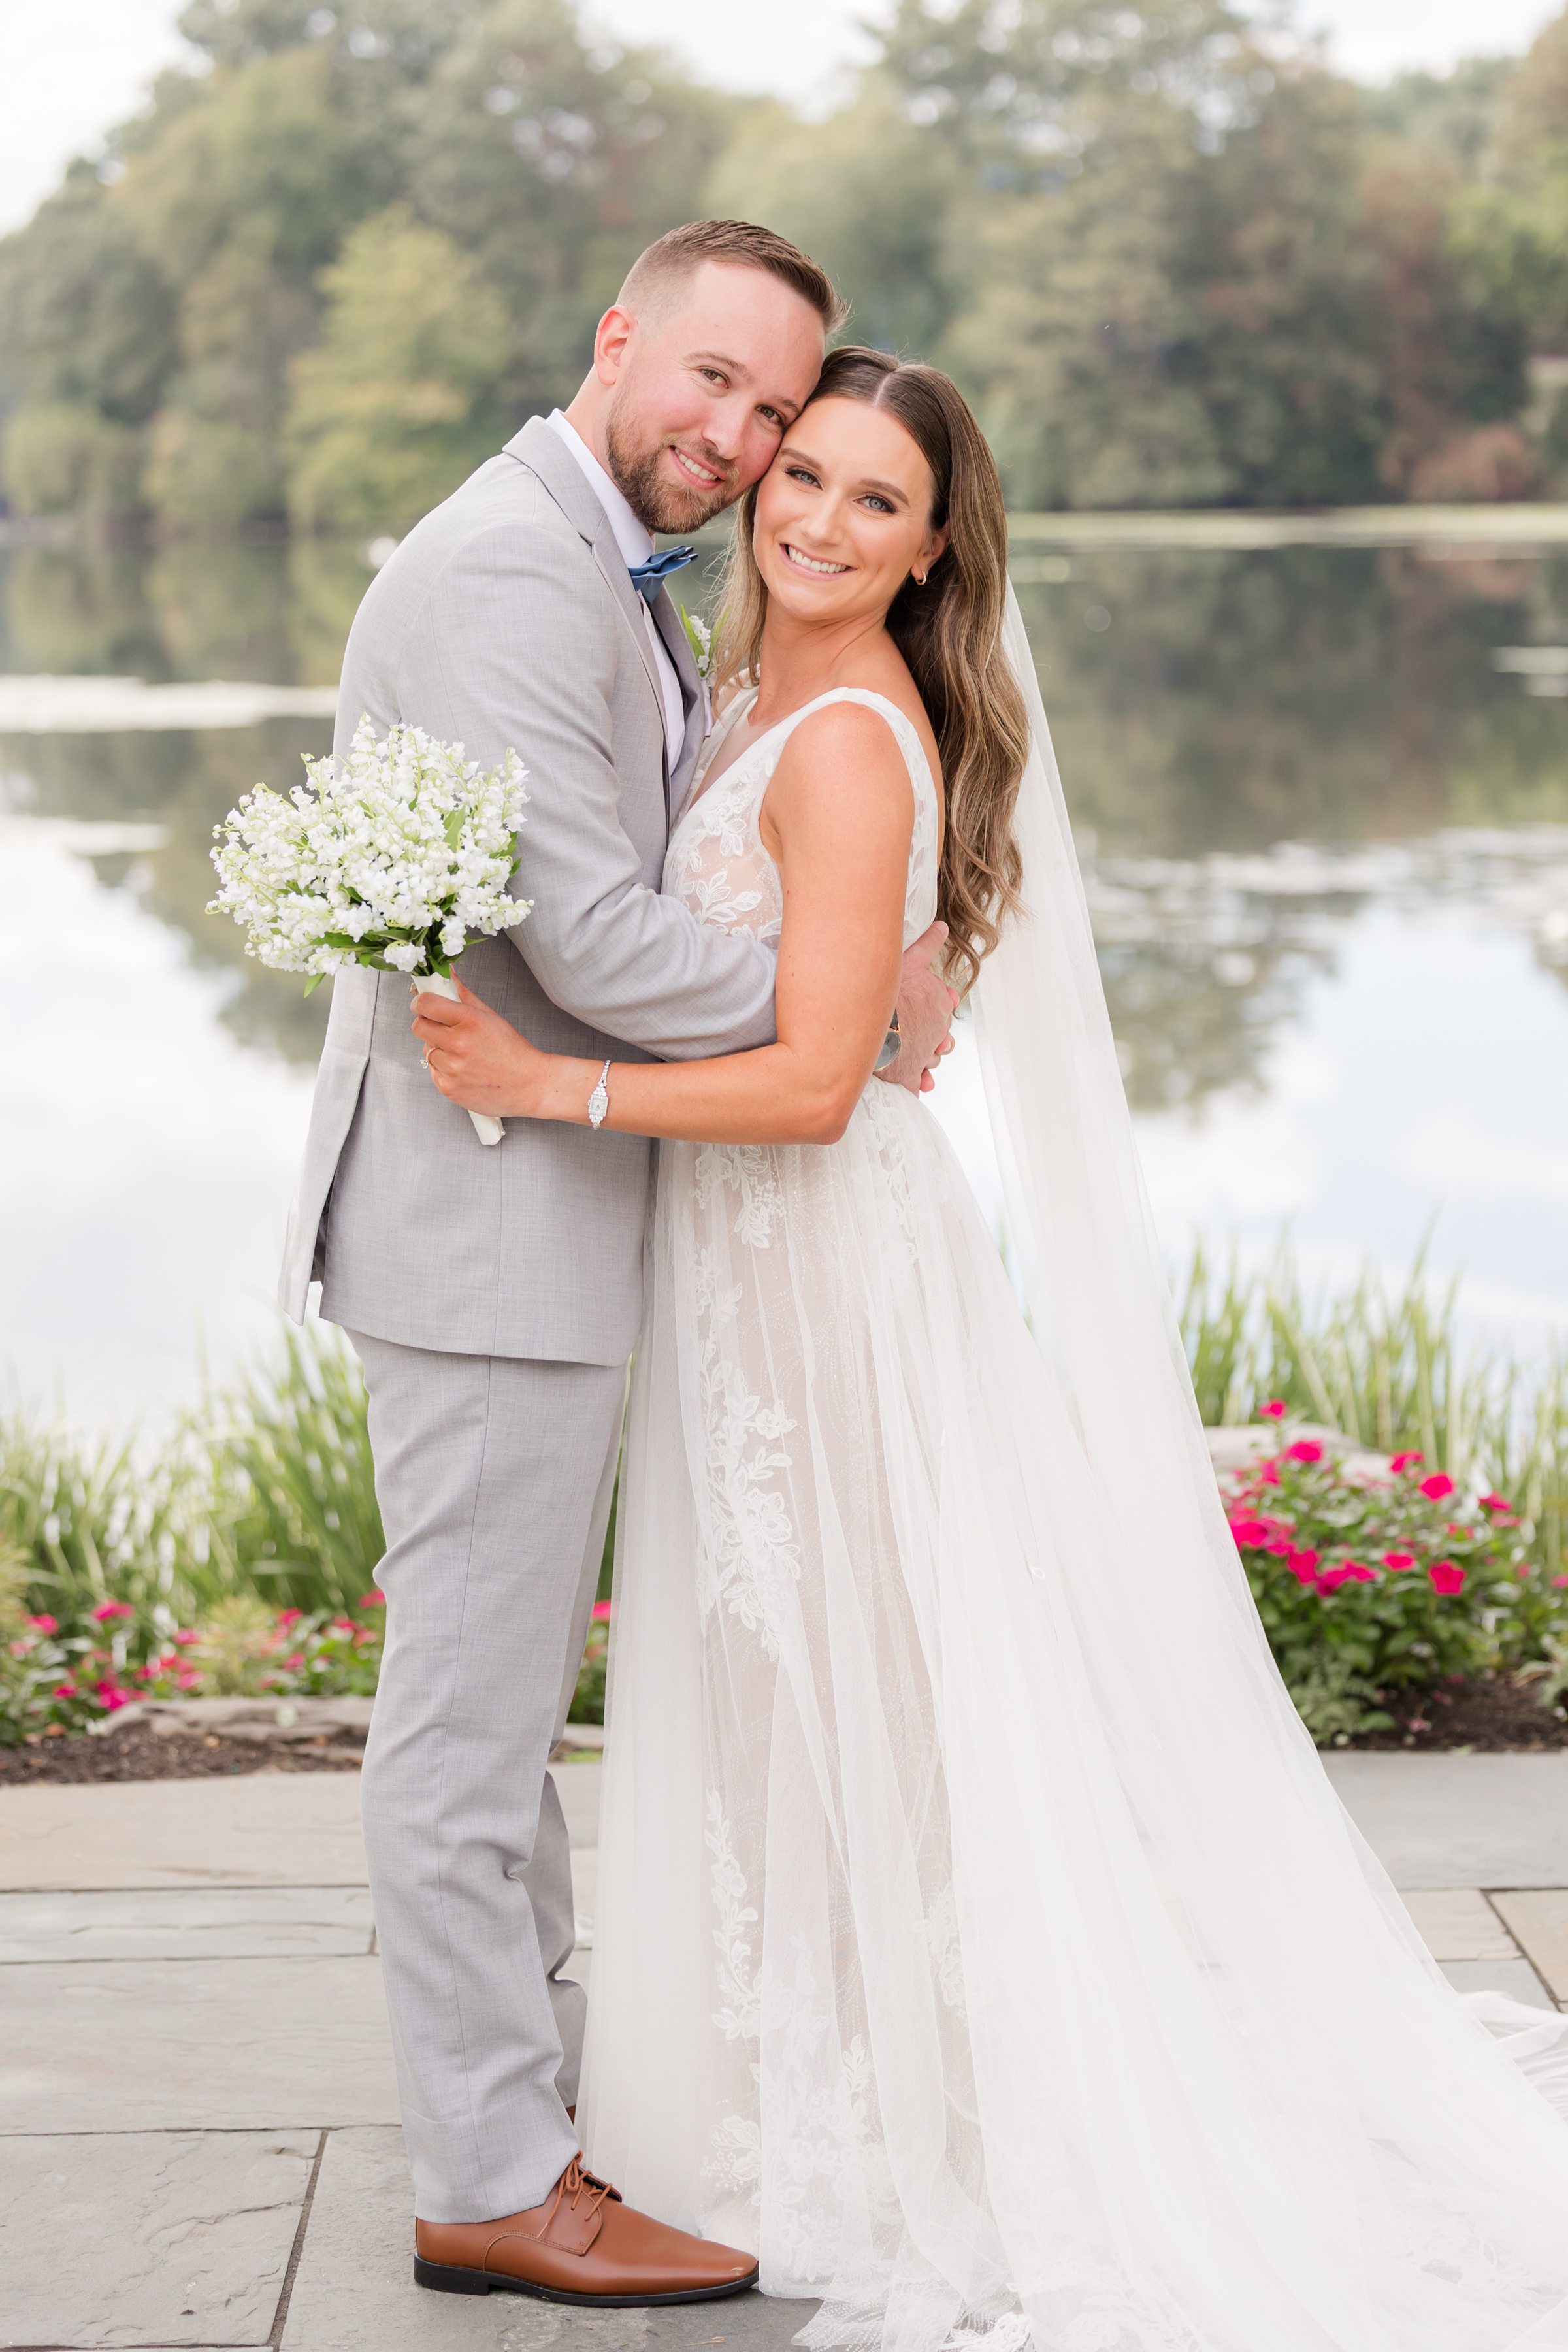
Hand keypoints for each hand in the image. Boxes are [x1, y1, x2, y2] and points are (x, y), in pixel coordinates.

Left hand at [411, 976, 546, 1117]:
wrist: (529, 1085)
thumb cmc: (513, 1052)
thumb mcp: (491, 1017)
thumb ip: (465, 996)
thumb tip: (449, 976)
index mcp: (470, 1021)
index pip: (426, 1004)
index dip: (420, 1003)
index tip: (421, 1005)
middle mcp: (459, 1044)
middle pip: (419, 1027)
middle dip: (427, 1025)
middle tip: (442, 1029)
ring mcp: (452, 1068)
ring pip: (426, 1050)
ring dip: (438, 1049)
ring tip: (461, 1054)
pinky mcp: (448, 1087)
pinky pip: (432, 1071)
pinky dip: (443, 1069)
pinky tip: (462, 1068)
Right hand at [876, 919, 958, 1094]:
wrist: (874, 1030)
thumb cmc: (891, 996)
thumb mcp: (910, 961)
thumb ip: (928, 944)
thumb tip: (942, 927)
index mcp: (939, 1005)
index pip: (945, 1004)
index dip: (937, 1002)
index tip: (927, 1002)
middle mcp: (937, 1032)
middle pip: (941, 1033)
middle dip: (933, 1032)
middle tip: (916, 1028)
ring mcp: (925, 1056)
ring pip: (932, 1058)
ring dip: (925, 1056)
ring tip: (913, 1052)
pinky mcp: (910, 1077)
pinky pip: (919, 1082)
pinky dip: (919, 1081)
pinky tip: (918, 1081)